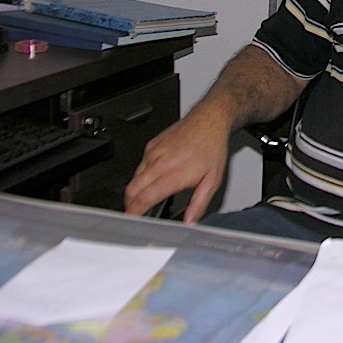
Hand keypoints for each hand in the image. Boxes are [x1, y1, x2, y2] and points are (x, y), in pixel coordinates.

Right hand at [123, 101, 229, 222]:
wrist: (209, 120)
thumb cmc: (212, 147)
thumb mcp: (212, 180)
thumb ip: (199, 204)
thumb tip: (190, 222)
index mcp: (173, 173)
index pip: (144, 198)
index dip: (135, 214)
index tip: (133, 222)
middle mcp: (159, 162)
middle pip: (131, 190)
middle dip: (129, 206)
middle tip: (136, 215)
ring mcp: (153, 152)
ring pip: (133, 178)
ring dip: (136, 191)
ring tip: (146, 198)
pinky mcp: (151, 145)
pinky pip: (139, 165)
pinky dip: (141, 176)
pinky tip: (153, 179)